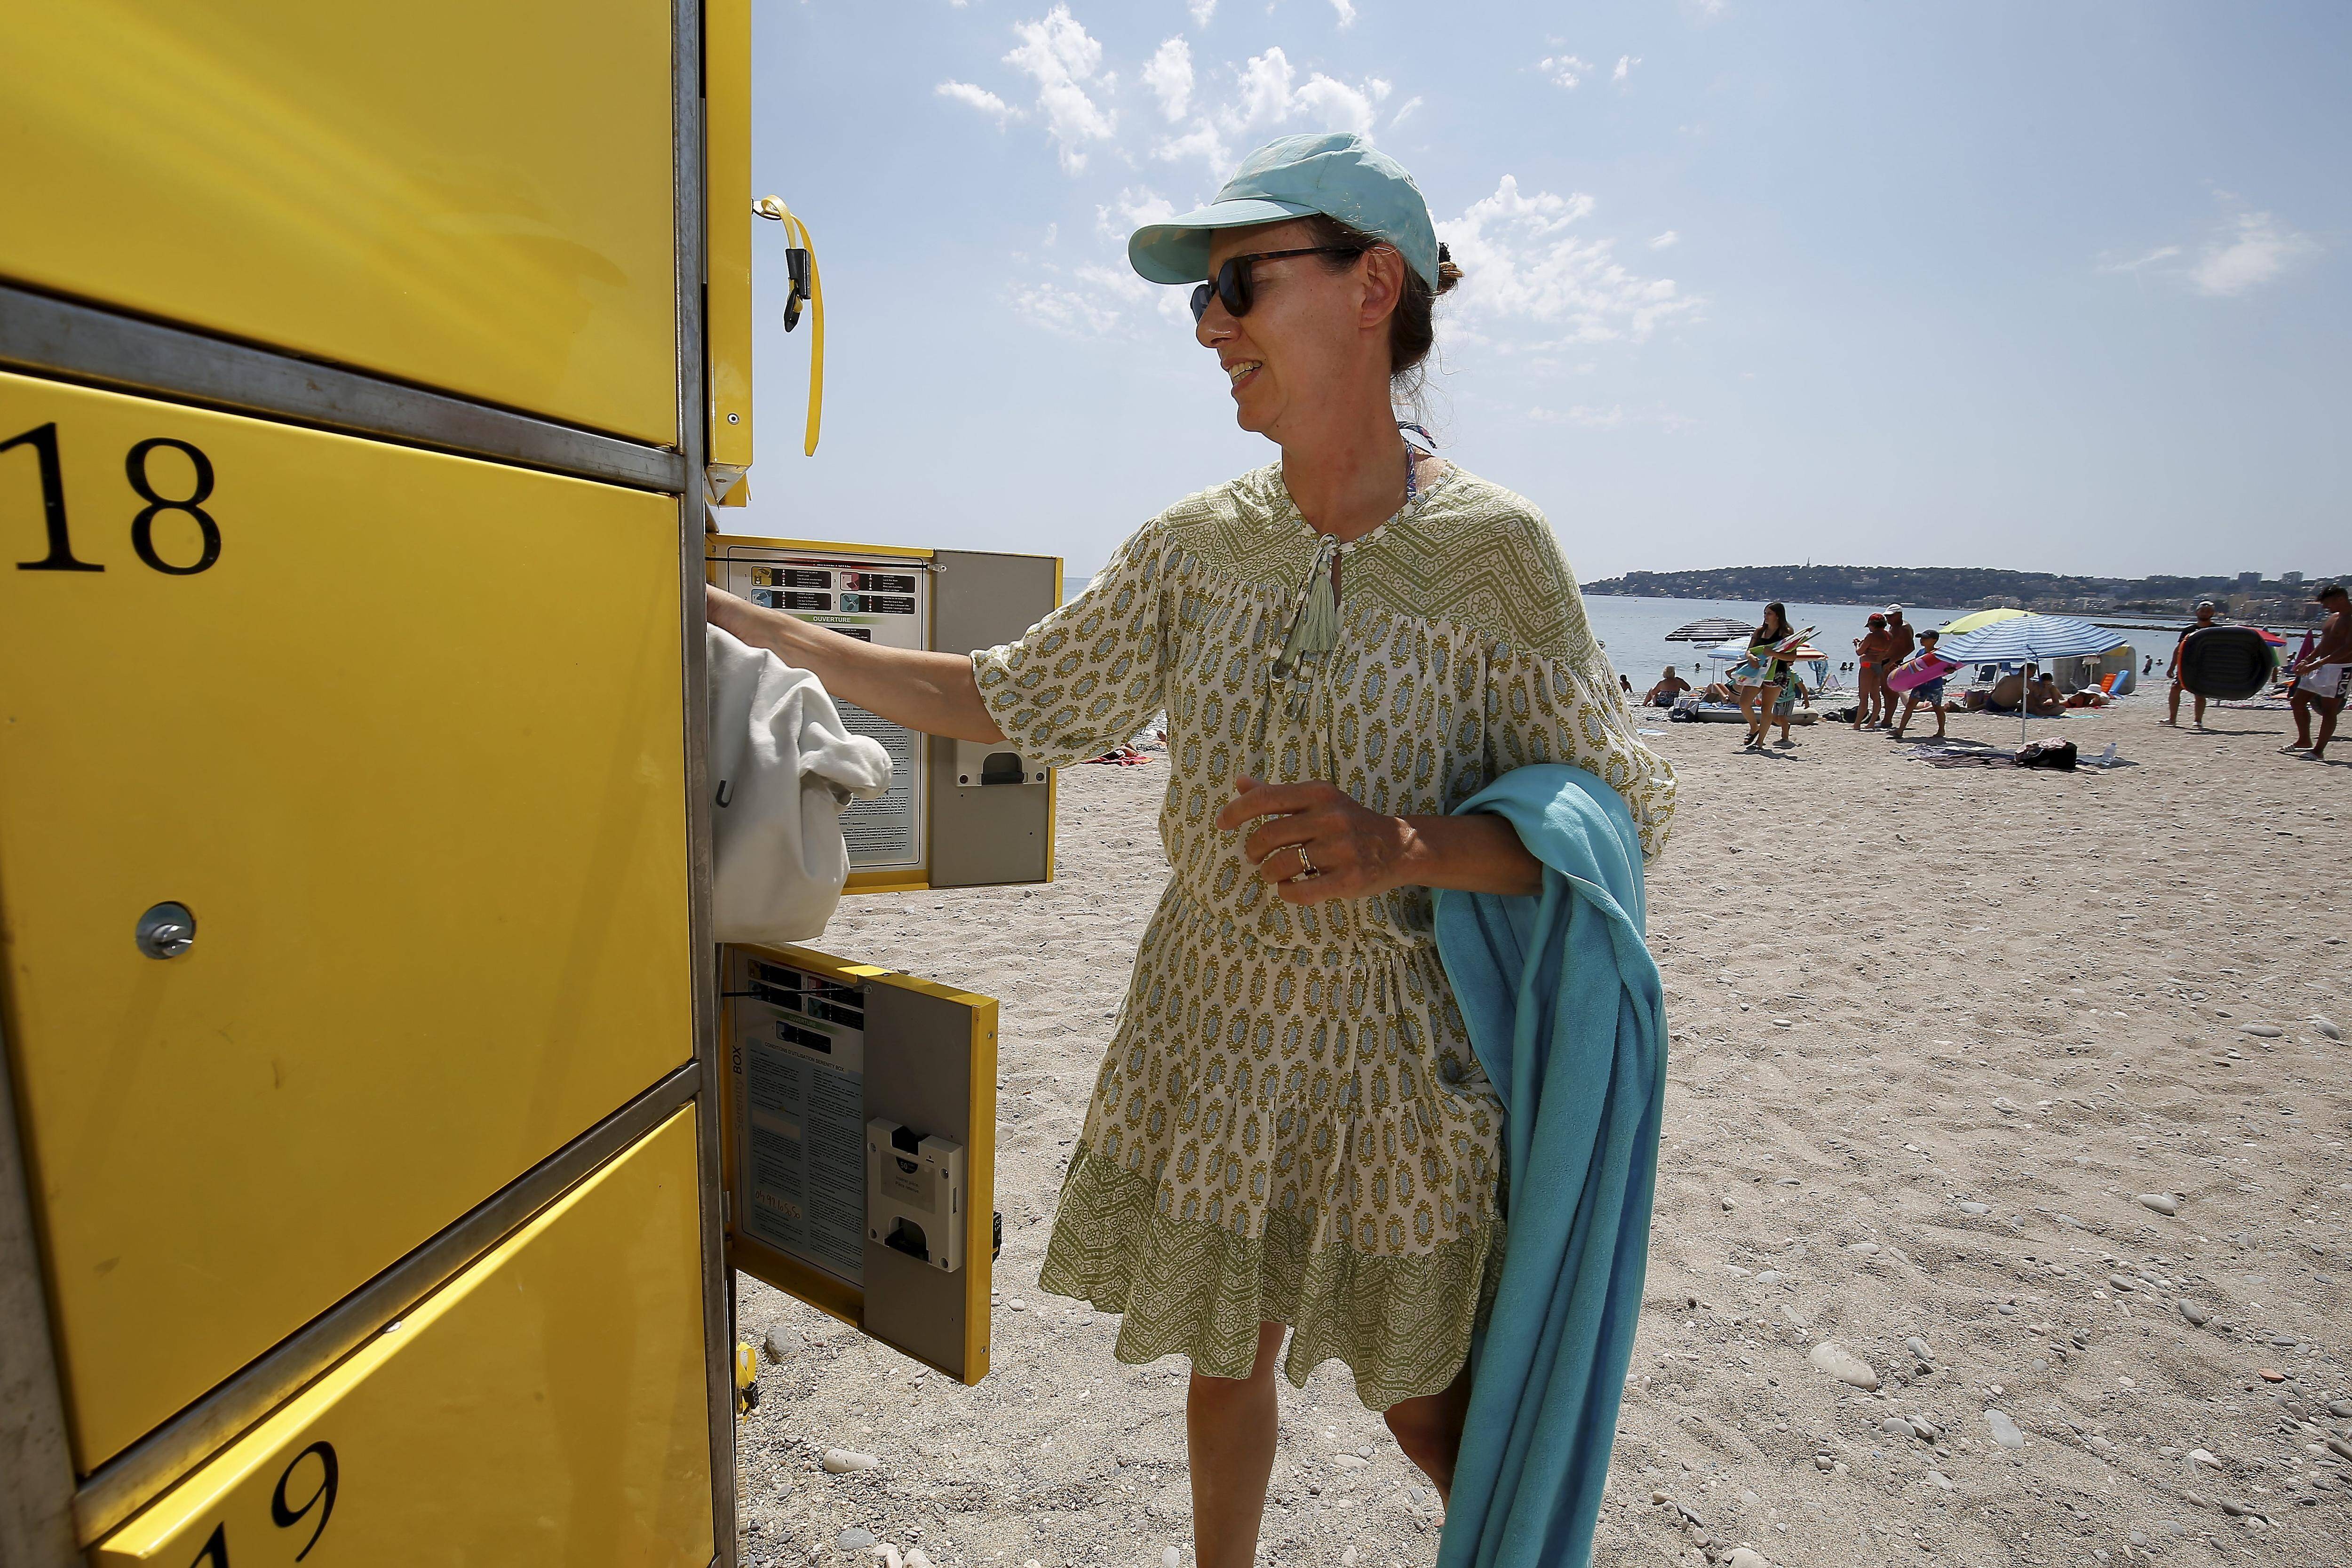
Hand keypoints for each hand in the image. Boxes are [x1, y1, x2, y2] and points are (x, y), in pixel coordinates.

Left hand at [1215, 776, 1412, 905]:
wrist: (1399, 846)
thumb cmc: (1348, 822)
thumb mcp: (1318, 800)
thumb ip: (1279, 794)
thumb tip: (1240, 783)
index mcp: (1319, 793)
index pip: (1266, 797)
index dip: (1237, 811)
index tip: (1221, 823)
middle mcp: (1330, 817)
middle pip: (1268, 836)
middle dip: (1253, 850)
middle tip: (1254, 857)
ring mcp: (1341, 849)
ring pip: (1281, 865)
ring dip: (1269, 873)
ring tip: (1274, 873)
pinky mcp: (1349, 879)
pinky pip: (1300, 890)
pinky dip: (1286, 892)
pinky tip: (1290, 887)